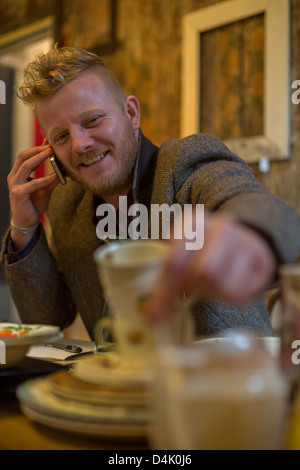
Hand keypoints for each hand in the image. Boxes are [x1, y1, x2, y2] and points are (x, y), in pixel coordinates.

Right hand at [7, 141, 58, 248]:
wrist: (27, 221)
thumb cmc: (34, 204)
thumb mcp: (45, 188)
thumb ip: (52, 177)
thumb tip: (64, 167)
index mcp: (18, 173)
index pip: (25, 155)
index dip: (37, 147)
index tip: (49, 142)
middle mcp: (14, 177)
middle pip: (22, 156)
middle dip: (37, 150)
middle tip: (51, 146)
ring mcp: (14, 184)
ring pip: (25, 166)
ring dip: (39, 158)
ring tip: (50, 153)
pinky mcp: (18, 193)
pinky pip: (33, 183)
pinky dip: (44, 178)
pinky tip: (54, 176)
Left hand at [149, 212, 276, 321]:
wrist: (245, 239)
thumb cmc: (205, 251)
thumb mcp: (182, 255)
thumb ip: (165, 280)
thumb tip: (153, 316)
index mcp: (195, 221)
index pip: (175, 261)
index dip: (164, 290)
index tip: (157, 311)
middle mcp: (222, 226)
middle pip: (201, 272)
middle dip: (191, 288)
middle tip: (187, 292)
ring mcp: (246, 242)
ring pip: (220, 282)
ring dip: (210, 291)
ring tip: (208, 284)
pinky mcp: (262, 263)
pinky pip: (239, 292)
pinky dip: (228, 296)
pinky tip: (225, 286)